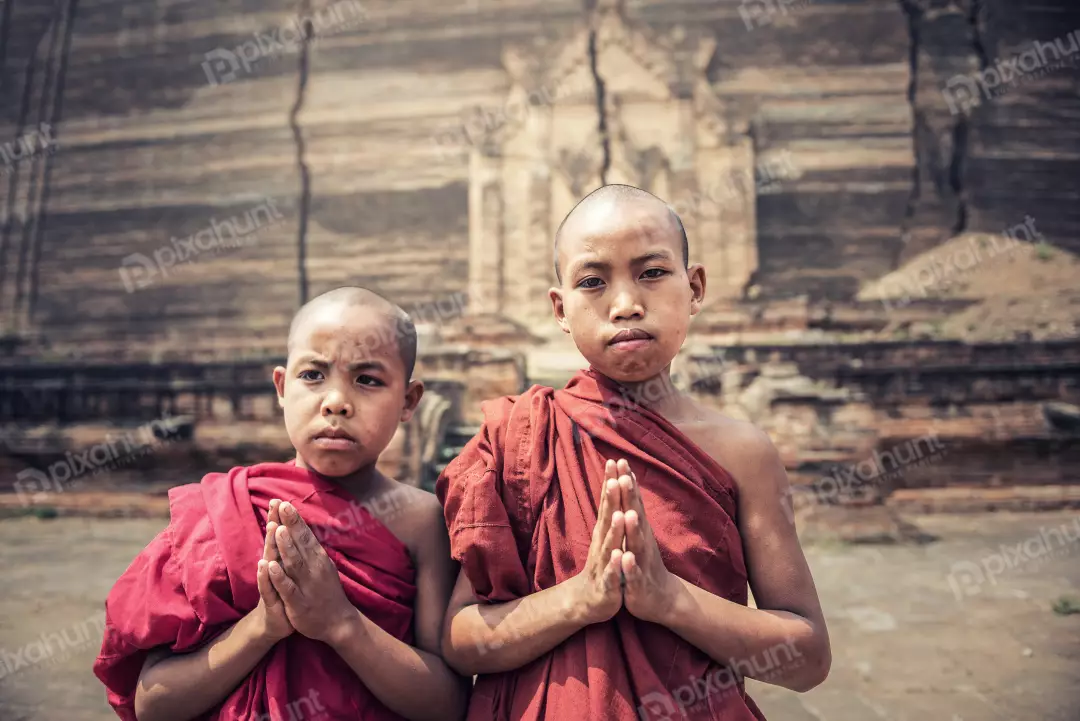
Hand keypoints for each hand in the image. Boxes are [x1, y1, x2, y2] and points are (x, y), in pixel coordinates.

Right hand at [253, 499, 293, 641]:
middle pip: (274, 543)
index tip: (282, 499)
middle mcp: (274, 568)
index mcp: (282, 561)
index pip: (282, 537)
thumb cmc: (286, 594)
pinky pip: (267, 587)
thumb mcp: (290, 572)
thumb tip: (293, 533)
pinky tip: (264, 565)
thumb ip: (290, 552)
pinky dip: (266, 576)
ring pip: (270, 561)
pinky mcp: (270, 600)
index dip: (281, 519)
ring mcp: (270, 583)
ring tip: (273, 527)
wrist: (277, 623)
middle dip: (275, 523)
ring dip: (271, 544)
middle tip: (275, 504)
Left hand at [268, 501, 357, 645]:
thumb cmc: (327, 591)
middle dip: (291, 524)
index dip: (295, 519)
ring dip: (286, 545)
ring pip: (294, 562)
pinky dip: (279, 576)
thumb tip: (302, 529)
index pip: (305, 535)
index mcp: (318, 558)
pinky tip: (271, 565)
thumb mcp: (323, 566)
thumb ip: (311, 549)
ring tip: (278, 529)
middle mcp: (314, 568)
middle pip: (300, 543)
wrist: (338, 622)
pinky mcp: (299, 603)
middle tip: (282, 505)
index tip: (285, 502)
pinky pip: (288, 588)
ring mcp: (307, 585)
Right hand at [570, 459, 624, 624]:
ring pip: (609, 545)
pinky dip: (616, 566)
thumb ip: (611, 510)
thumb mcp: (608, 535)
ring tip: (618, 515)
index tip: (615, 461)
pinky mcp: (608, 584)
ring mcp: (604, 563)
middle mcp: (602, 543)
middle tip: (614, 479)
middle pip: (607, 518)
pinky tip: (619, 557)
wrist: (590, 599)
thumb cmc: (604, 563)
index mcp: (605, 531)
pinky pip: (613, 574)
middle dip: (611, 500)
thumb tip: (614, 481)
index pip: (608, 503)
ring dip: (614, 531)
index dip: (611, 483)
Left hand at [615, 459, 677, 623]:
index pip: (632, 501)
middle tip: (624, 476)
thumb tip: (627, 480)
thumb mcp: (637, 533)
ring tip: (627, 513)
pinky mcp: (638, 583)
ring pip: (637, 543)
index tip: (620, 460)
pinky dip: (630, 566)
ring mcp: (642, 561)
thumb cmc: (644, 561)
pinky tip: (626, 558)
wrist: (661, 598)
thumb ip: (632, 508)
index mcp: (638, 530)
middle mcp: (642, 541)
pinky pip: (634, 574)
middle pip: (636, 515)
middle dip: (630, 497)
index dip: (626, 482)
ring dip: (632, 529)